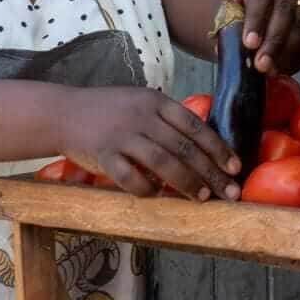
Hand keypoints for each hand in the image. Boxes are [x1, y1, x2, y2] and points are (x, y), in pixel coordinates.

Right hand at [57, 86, 240, 200]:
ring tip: (203, 197)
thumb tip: (204, 144)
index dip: (218, 148)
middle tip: (229, 191)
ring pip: (162, 162)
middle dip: (211, 172)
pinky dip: (147, 189)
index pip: (195, 125)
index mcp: (155, 101)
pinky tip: (159, 196)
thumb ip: (167, 119)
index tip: (236, 166)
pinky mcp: (103, 155)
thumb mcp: (140, 102)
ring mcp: (121, 136)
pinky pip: (130, 177)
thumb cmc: (108, 110)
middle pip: (184, 147)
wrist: (63, 112)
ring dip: (186, 182)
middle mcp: (141, 116)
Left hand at [225, 0, 299, 75]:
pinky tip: (283, 65)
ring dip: (287, 49)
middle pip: (286, 8)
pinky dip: (298, 52)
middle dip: (273, 40)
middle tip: (261, 64)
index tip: (249, 44)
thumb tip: (223, 50)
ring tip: (271, 69)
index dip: (256, 19)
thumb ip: (229, 21)